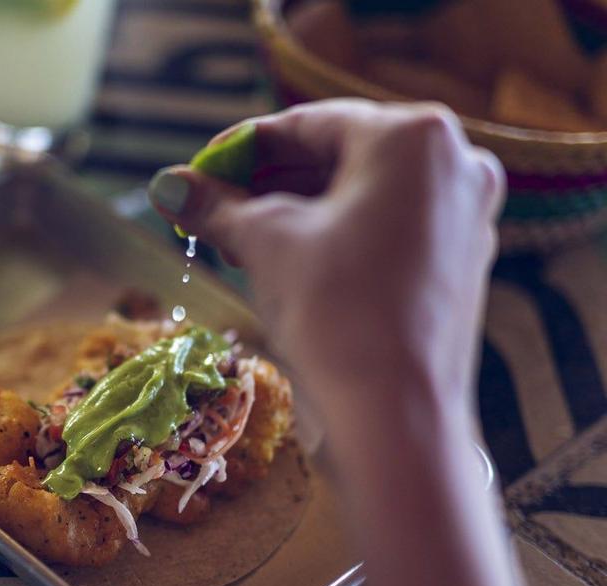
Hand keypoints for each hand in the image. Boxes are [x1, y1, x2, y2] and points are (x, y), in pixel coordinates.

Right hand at [148, 100, 504, 424]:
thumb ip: (216, 206)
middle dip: (266, 184)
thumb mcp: (266, 245)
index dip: (238, 149)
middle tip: (210, 209)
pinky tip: (284, 263)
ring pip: (359, 197)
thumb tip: (167, 186)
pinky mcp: (457, 263)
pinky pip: (383, 230)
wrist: (394, 416)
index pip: (307, 125)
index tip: (194, 173)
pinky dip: (332, 239)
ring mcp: (463, 216)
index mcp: (414, 137)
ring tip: (236, 240)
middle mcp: (453, 164)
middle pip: (336, 157)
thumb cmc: (336, 312)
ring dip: (294, 213)